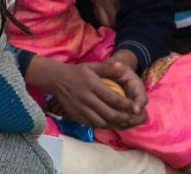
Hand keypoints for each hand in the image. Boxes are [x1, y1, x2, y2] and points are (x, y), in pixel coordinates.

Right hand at [32, 56, 146, 129]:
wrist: (56, 79)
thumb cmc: (76, 72)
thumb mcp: (91, 66)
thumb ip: (107, 67)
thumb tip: (122, 66)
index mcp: (92, 85)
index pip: (114, 99)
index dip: (127, 105)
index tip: (135, 106)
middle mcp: (87, 98)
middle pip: (110, 114)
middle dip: (124, 118)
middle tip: (131, 116)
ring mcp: (81, 109)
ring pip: (102, 122)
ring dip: (114, 124)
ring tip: (122, 121)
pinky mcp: (77, 115)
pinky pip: (93, 125)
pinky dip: (103, 125)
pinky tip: (109, 122)